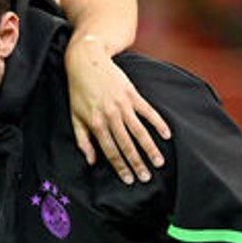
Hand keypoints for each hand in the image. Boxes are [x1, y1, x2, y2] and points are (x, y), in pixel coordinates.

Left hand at [65, 34, 169, 183]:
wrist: (87, 62)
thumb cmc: (79, 92)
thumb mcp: (75, 117)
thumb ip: (83, 141)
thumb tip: (91, 162)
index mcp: (95, 124)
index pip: (110, 151)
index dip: (120, 167)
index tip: (129, 180)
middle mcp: (111, 116)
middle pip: (127, 145)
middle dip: (137, 163)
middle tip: (147, 178)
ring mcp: (123, 105)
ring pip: (139, 132)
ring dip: (150, 148)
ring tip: (159, 162)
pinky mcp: (133, 95)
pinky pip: (148, 112)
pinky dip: (158, 124)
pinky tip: (166, 135)